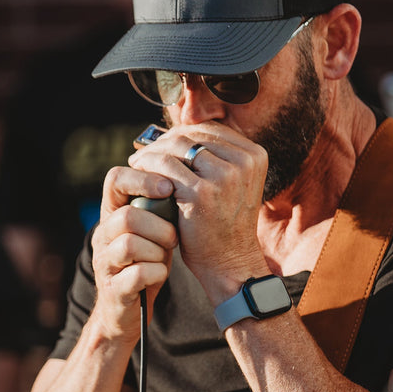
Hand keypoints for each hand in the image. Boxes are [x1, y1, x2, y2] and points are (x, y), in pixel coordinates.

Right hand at [91, 159, 178, 339]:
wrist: (127, 310)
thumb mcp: (152, 230)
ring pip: (130, 244)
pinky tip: (160, 274)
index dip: (142, 179)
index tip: (167, 188)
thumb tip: (184, 180)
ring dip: (157, 251)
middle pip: (126, 216)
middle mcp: (102, 235)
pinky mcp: (113, 288)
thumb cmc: (145, 262)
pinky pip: (137, 273)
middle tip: (172, 238)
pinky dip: (157, 273)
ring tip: (163, 257)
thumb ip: (160, 207)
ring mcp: (104, 262)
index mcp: (111, 214)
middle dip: (159, 227)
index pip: (114, 179)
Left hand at [125, 122, 269, 304]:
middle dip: (163, 141)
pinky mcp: (201, 193)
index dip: (182, 133)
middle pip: (193, 134)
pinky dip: (147, 167)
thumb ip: (216, 159)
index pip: (211, 129)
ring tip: (137, 162)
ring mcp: (224, 177)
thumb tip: (180, 131)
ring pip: (177, 146)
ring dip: (152, 152)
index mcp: (254, 156)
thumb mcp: (232, 186)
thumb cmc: (224, 225)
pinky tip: (138, 175)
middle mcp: (244, 162)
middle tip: (143, 152)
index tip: (162, 144)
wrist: (229, 261)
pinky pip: (165, 167)